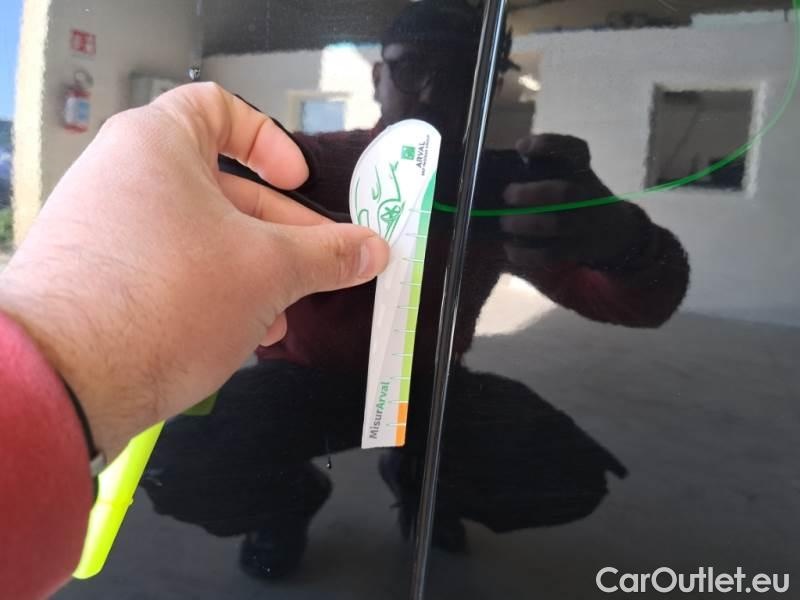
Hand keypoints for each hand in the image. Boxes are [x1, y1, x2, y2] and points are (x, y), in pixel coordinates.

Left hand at [0, 83, 388, 458]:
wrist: (69, 379)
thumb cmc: (168, 297)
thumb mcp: (270, 271)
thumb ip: (329, 254)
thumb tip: (373, 250)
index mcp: (159, 145)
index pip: (221, 109)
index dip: (269, 140)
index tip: (298, 182)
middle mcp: (124, 177)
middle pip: (222, 186)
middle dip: (279, 230)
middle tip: (319, 265)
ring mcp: (108, 230)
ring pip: (201, 236)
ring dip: (253, 271)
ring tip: (283, 313)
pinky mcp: (101, 278)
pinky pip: (171, 269)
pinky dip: (213, 291)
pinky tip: (243, 332)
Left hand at [501, 133, 642, 267]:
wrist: (614, 229)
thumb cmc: (576, 195)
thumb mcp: (570, 175)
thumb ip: (541, 169)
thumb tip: (497, 171)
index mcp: (582, 169)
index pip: (574, 150)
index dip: (548, 146)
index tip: (521, 148)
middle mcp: (586, 194)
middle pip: (564, 193)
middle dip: (531, 194)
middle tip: (507, 194)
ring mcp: (583, 224)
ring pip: (556, 225)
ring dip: (525, 224)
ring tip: (504, 222)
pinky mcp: (576, 250)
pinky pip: (551, 254)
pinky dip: (526, 254)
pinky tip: (510, 248)